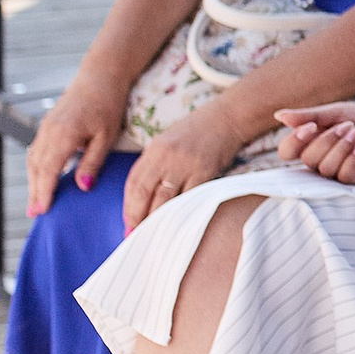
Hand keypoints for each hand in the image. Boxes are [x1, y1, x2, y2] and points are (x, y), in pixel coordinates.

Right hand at [24, 68, 130, 217]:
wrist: (101, 76)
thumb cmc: (108, 105)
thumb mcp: (106, 136)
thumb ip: (92, 162)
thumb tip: (81, 186)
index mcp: (63, 136)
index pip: (48, 171)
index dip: (43, 192)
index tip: (41, 211)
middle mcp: (49, 132)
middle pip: (36, 168)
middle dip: (35, 191)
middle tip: (35, 214)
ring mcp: (46, 127)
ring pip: (34, 159)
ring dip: (34, 181)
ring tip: (36, 201)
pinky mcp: (48, 124)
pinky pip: (37, 150)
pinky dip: (37, 167)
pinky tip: (42, 178)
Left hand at [119, 111, 245, 229]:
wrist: (226, 119)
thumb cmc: (196, 131)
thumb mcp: (167, 142)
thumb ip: (153, 164)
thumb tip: (142, 196)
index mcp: (154, 150)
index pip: (133, 183)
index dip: (128, 206)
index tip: (128, 222)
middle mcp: (166, 158)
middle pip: (145, 194)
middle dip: (138, 217)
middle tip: (137, 234)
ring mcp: (185, 165)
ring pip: (165, 201)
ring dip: (158, 219)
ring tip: (155, 233)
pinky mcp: (205, 173)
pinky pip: (188, 199)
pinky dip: (181, 213)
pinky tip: (178, 223)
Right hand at [274, 102, 354, 183]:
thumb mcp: (339, 112)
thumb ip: (310, 115)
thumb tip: (278, 115)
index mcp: (309, 143)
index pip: (286, 151)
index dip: (295, 141)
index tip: (312, 126)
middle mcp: (318, 160)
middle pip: (308, 158)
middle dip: (328, 139)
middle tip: (348, 125)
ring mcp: (334, 172)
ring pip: (325, 167)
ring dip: (343, 146)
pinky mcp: (352, 181)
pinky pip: (343, 174)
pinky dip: (353, 156)